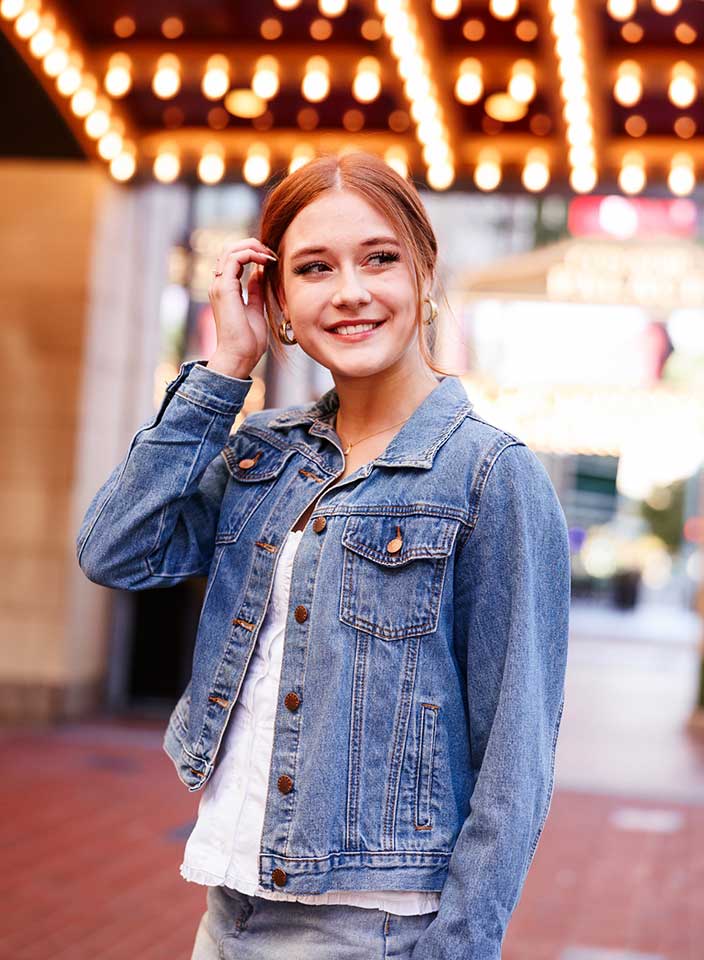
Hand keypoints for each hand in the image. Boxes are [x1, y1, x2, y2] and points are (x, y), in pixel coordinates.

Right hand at [207, 237, 277, 376]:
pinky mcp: (224, 288)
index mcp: (225, 289)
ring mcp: (219, 285)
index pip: (233, 258)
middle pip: (229, 249)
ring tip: (269, 255)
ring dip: (252, 247)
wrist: (240, 356)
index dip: (252, 252)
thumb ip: (256, 290)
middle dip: (252, 245)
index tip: (272, 259)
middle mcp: (219, 284)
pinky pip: (234, 258)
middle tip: (271, 253)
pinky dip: (251, 254)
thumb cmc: (248, 340)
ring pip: (230, 249)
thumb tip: (259, 273)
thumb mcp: (256, 309)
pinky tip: (265, 261)